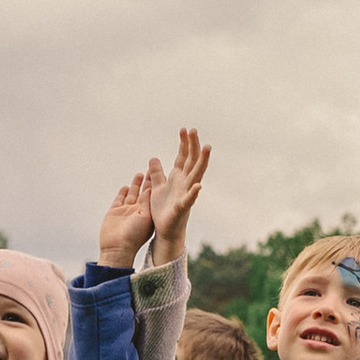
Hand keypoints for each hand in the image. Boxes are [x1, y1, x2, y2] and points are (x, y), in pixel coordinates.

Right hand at [98, 167, 157, 267]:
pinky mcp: (114, 212)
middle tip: (151, 168)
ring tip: (140, 173)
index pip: (153, 195)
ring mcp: (125, 212)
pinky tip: (126, 187)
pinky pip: (119, 199)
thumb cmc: (134, 236)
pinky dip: (123, 193)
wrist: (116, 248)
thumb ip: (146, 203)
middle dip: (147, 181)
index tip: (161, 173)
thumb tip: (150, 188)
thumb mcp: (145, 218)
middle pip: (143, 193)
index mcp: (148, 213)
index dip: (156, 184)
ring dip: (136, 184)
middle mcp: (137, 211)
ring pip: (132, 194)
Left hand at [147, 128, 210, 263]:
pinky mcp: (182, 207)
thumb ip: (156, 173)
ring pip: (196, 175)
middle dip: (193, 145)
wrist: (164, 229)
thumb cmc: (162, 209)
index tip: (184, 129)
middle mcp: (184, 183)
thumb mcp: (156, 187)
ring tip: (207, 148)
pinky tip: (198, 185)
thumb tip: (153, 158)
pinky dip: (193, 192)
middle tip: (194, 130)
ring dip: (202, 161)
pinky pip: (189, 199)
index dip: (184, 143)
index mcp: (177, 178)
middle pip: (191, 161)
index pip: (183, 156)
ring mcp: (185, 194)